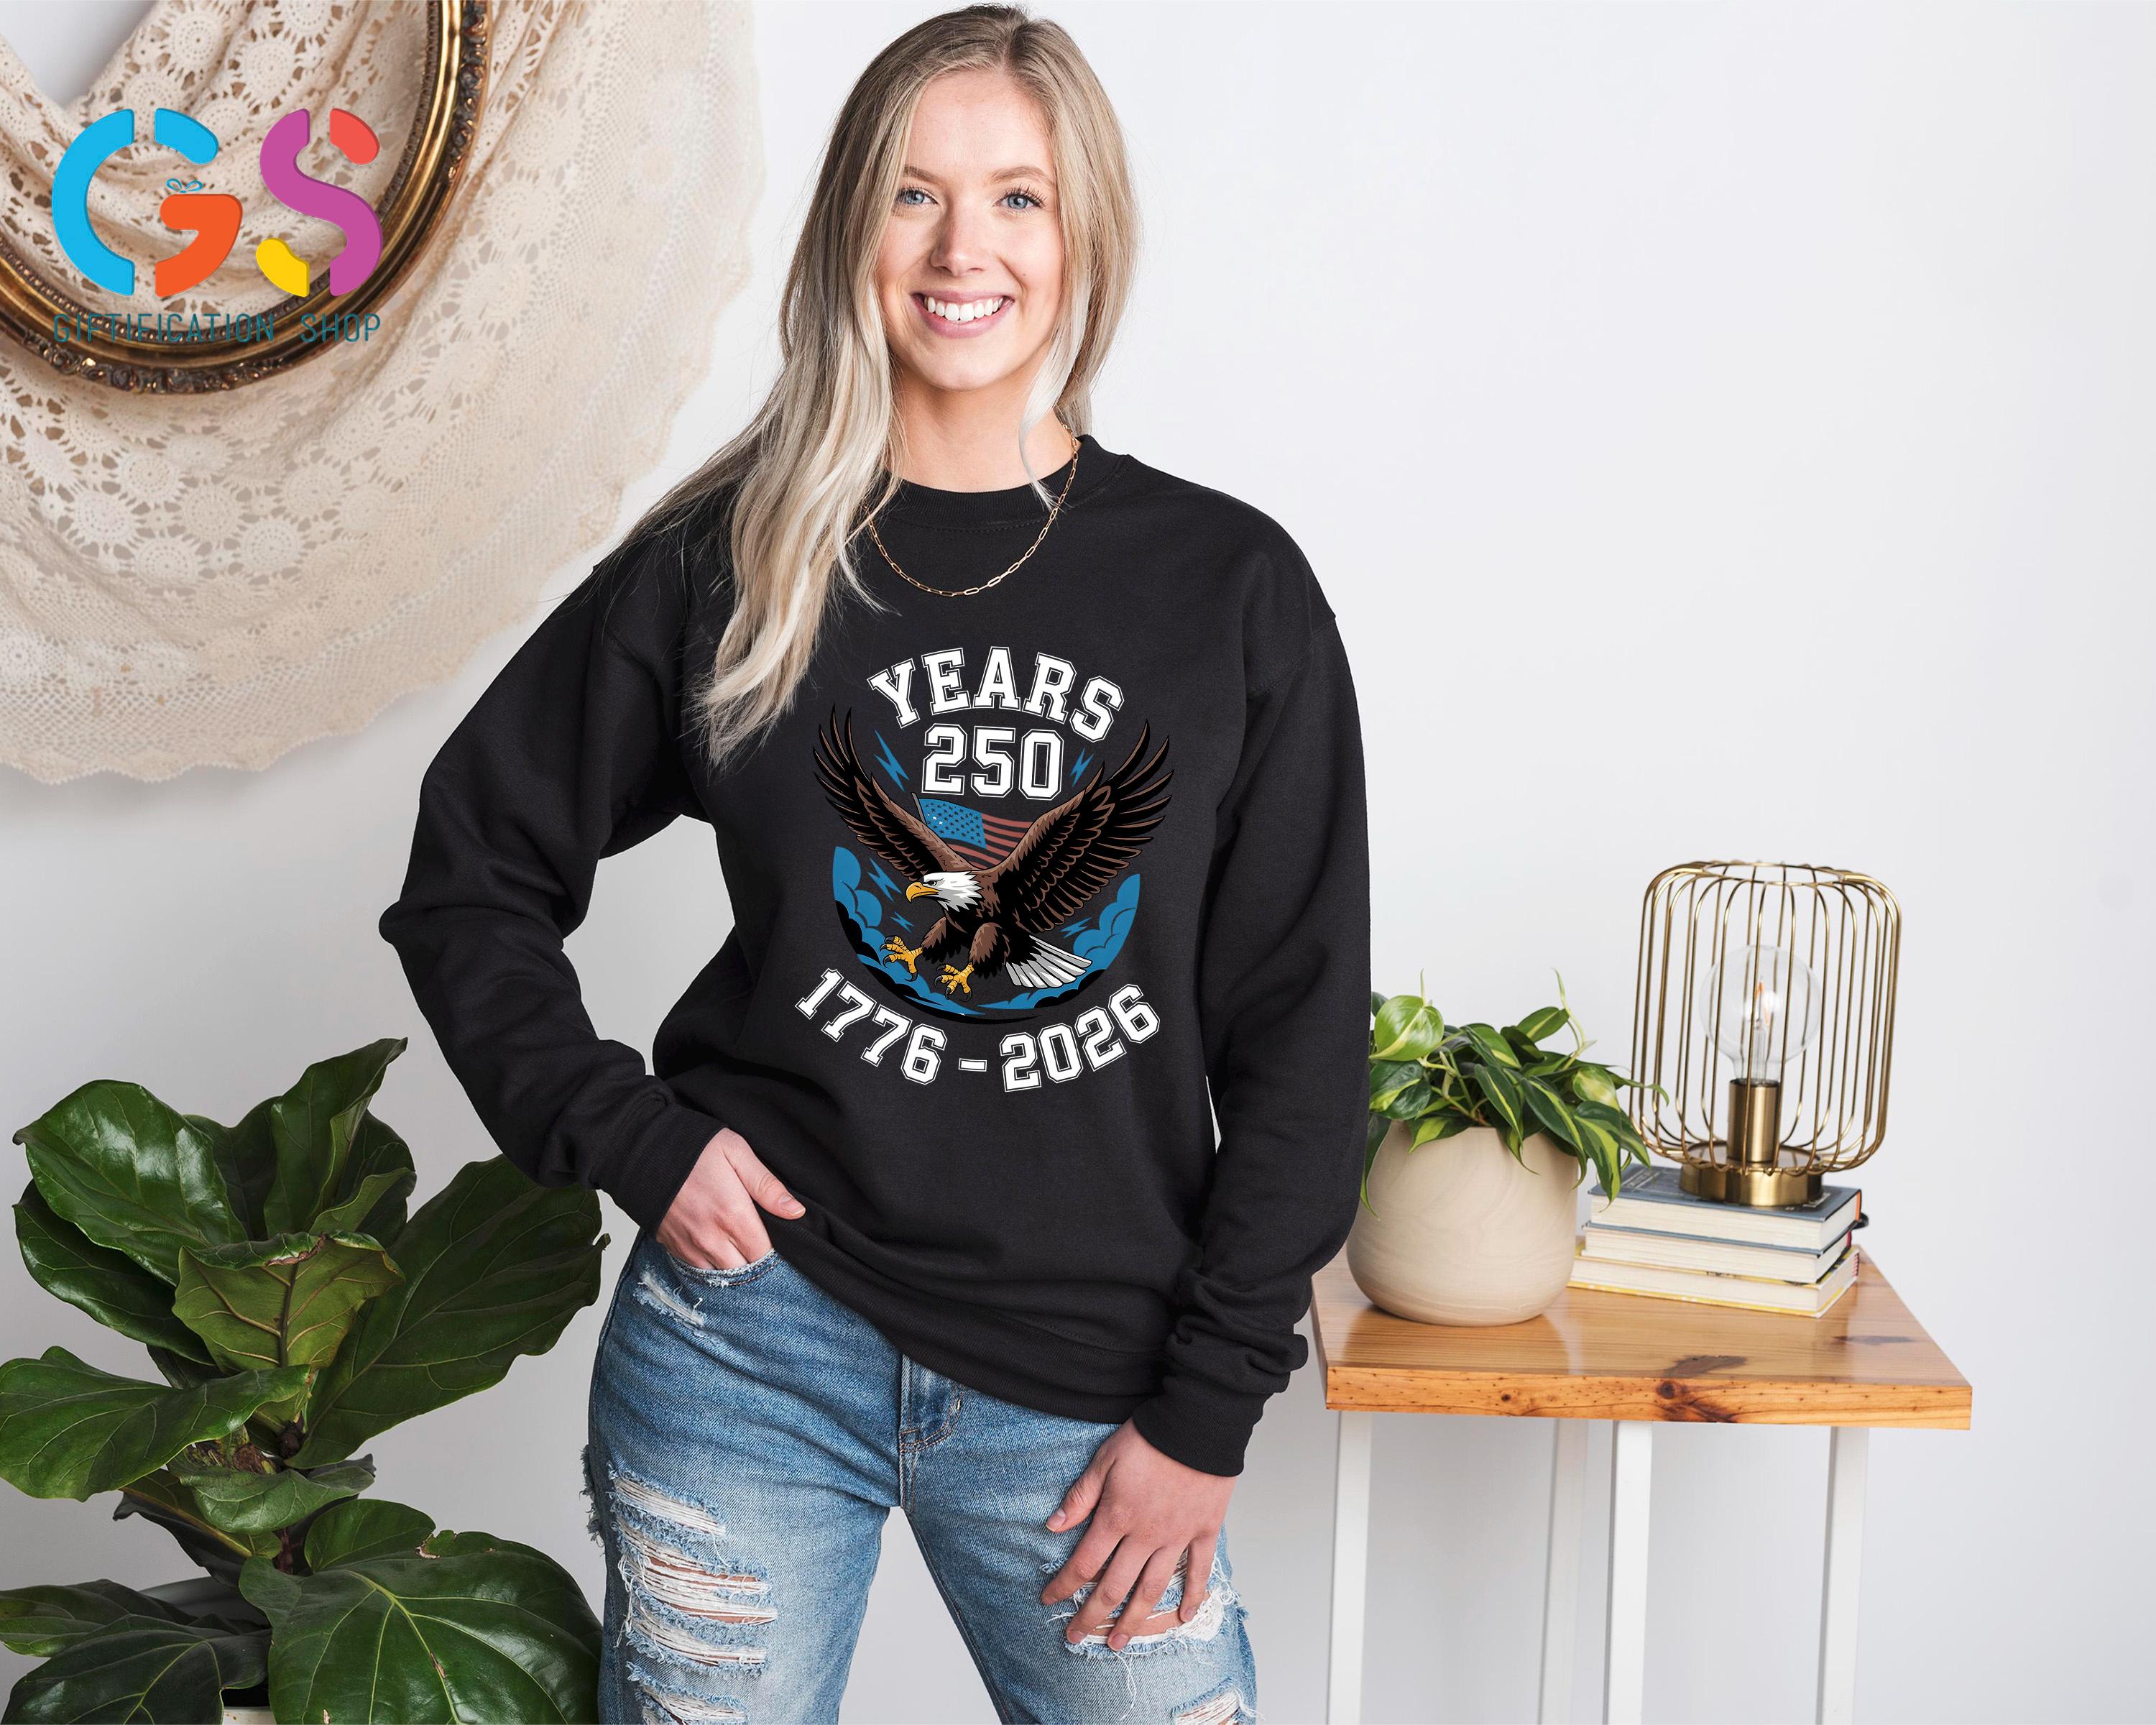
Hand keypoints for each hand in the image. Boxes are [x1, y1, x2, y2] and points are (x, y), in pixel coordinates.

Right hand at [654, 1127, 805, 1269]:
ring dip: (732, 1265)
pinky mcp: (672, 1246)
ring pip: (720, 1275)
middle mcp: (711, 1238)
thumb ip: (767, 1186)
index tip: (776, 1239)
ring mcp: (689, 1245)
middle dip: (754, 1261)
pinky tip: (714, 1245)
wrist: (642, 1149)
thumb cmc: (691, 1147)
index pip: (764, 1255)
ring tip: (736, 1244)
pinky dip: (709, 1263)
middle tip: (756, 1241)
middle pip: (744, 1271)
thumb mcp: (736, 1153)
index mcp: (733, 1216)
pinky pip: (697, 1268)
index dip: (774, 1251)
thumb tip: (796, 1212)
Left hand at [1038, 1419, 1235, 1649]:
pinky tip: (1182, 1616)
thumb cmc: (1149, 1437)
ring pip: (1151, 1588)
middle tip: (1077, 1639)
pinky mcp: (1204, 1530)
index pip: (1083, 1563)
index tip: (1048, 1600)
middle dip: (1092, 1616)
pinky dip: (1191, 1595)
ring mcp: (1176, 1536)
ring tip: (1119, 1642)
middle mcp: (1145, 1536)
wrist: (1197, 1423)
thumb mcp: (1104, 1459)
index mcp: (1116, 1517)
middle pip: (1114, 1586)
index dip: (1063, 1585)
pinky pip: (1197, 1570)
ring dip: (1134, 1619)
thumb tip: (1053, 1525)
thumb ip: (1081, 1496)